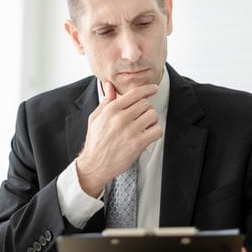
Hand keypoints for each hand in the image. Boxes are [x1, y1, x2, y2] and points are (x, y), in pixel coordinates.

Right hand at [76, 81, 162, 196]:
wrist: (94, 165)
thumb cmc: (95, 142)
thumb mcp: (96, 118)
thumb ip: (106, 101)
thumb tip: (109, 85)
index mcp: (110, 110)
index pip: (134, 93)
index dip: (147, 89)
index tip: (154, 88)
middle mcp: (120, 118)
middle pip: (145, 104)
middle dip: (146, 109)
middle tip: (142, 117)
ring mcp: (130, 131)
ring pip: (153, 115)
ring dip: (152, 120)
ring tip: (144, 126)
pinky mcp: (137, 144)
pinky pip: (157, 131)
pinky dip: (156, 132)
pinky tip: (148, 135)